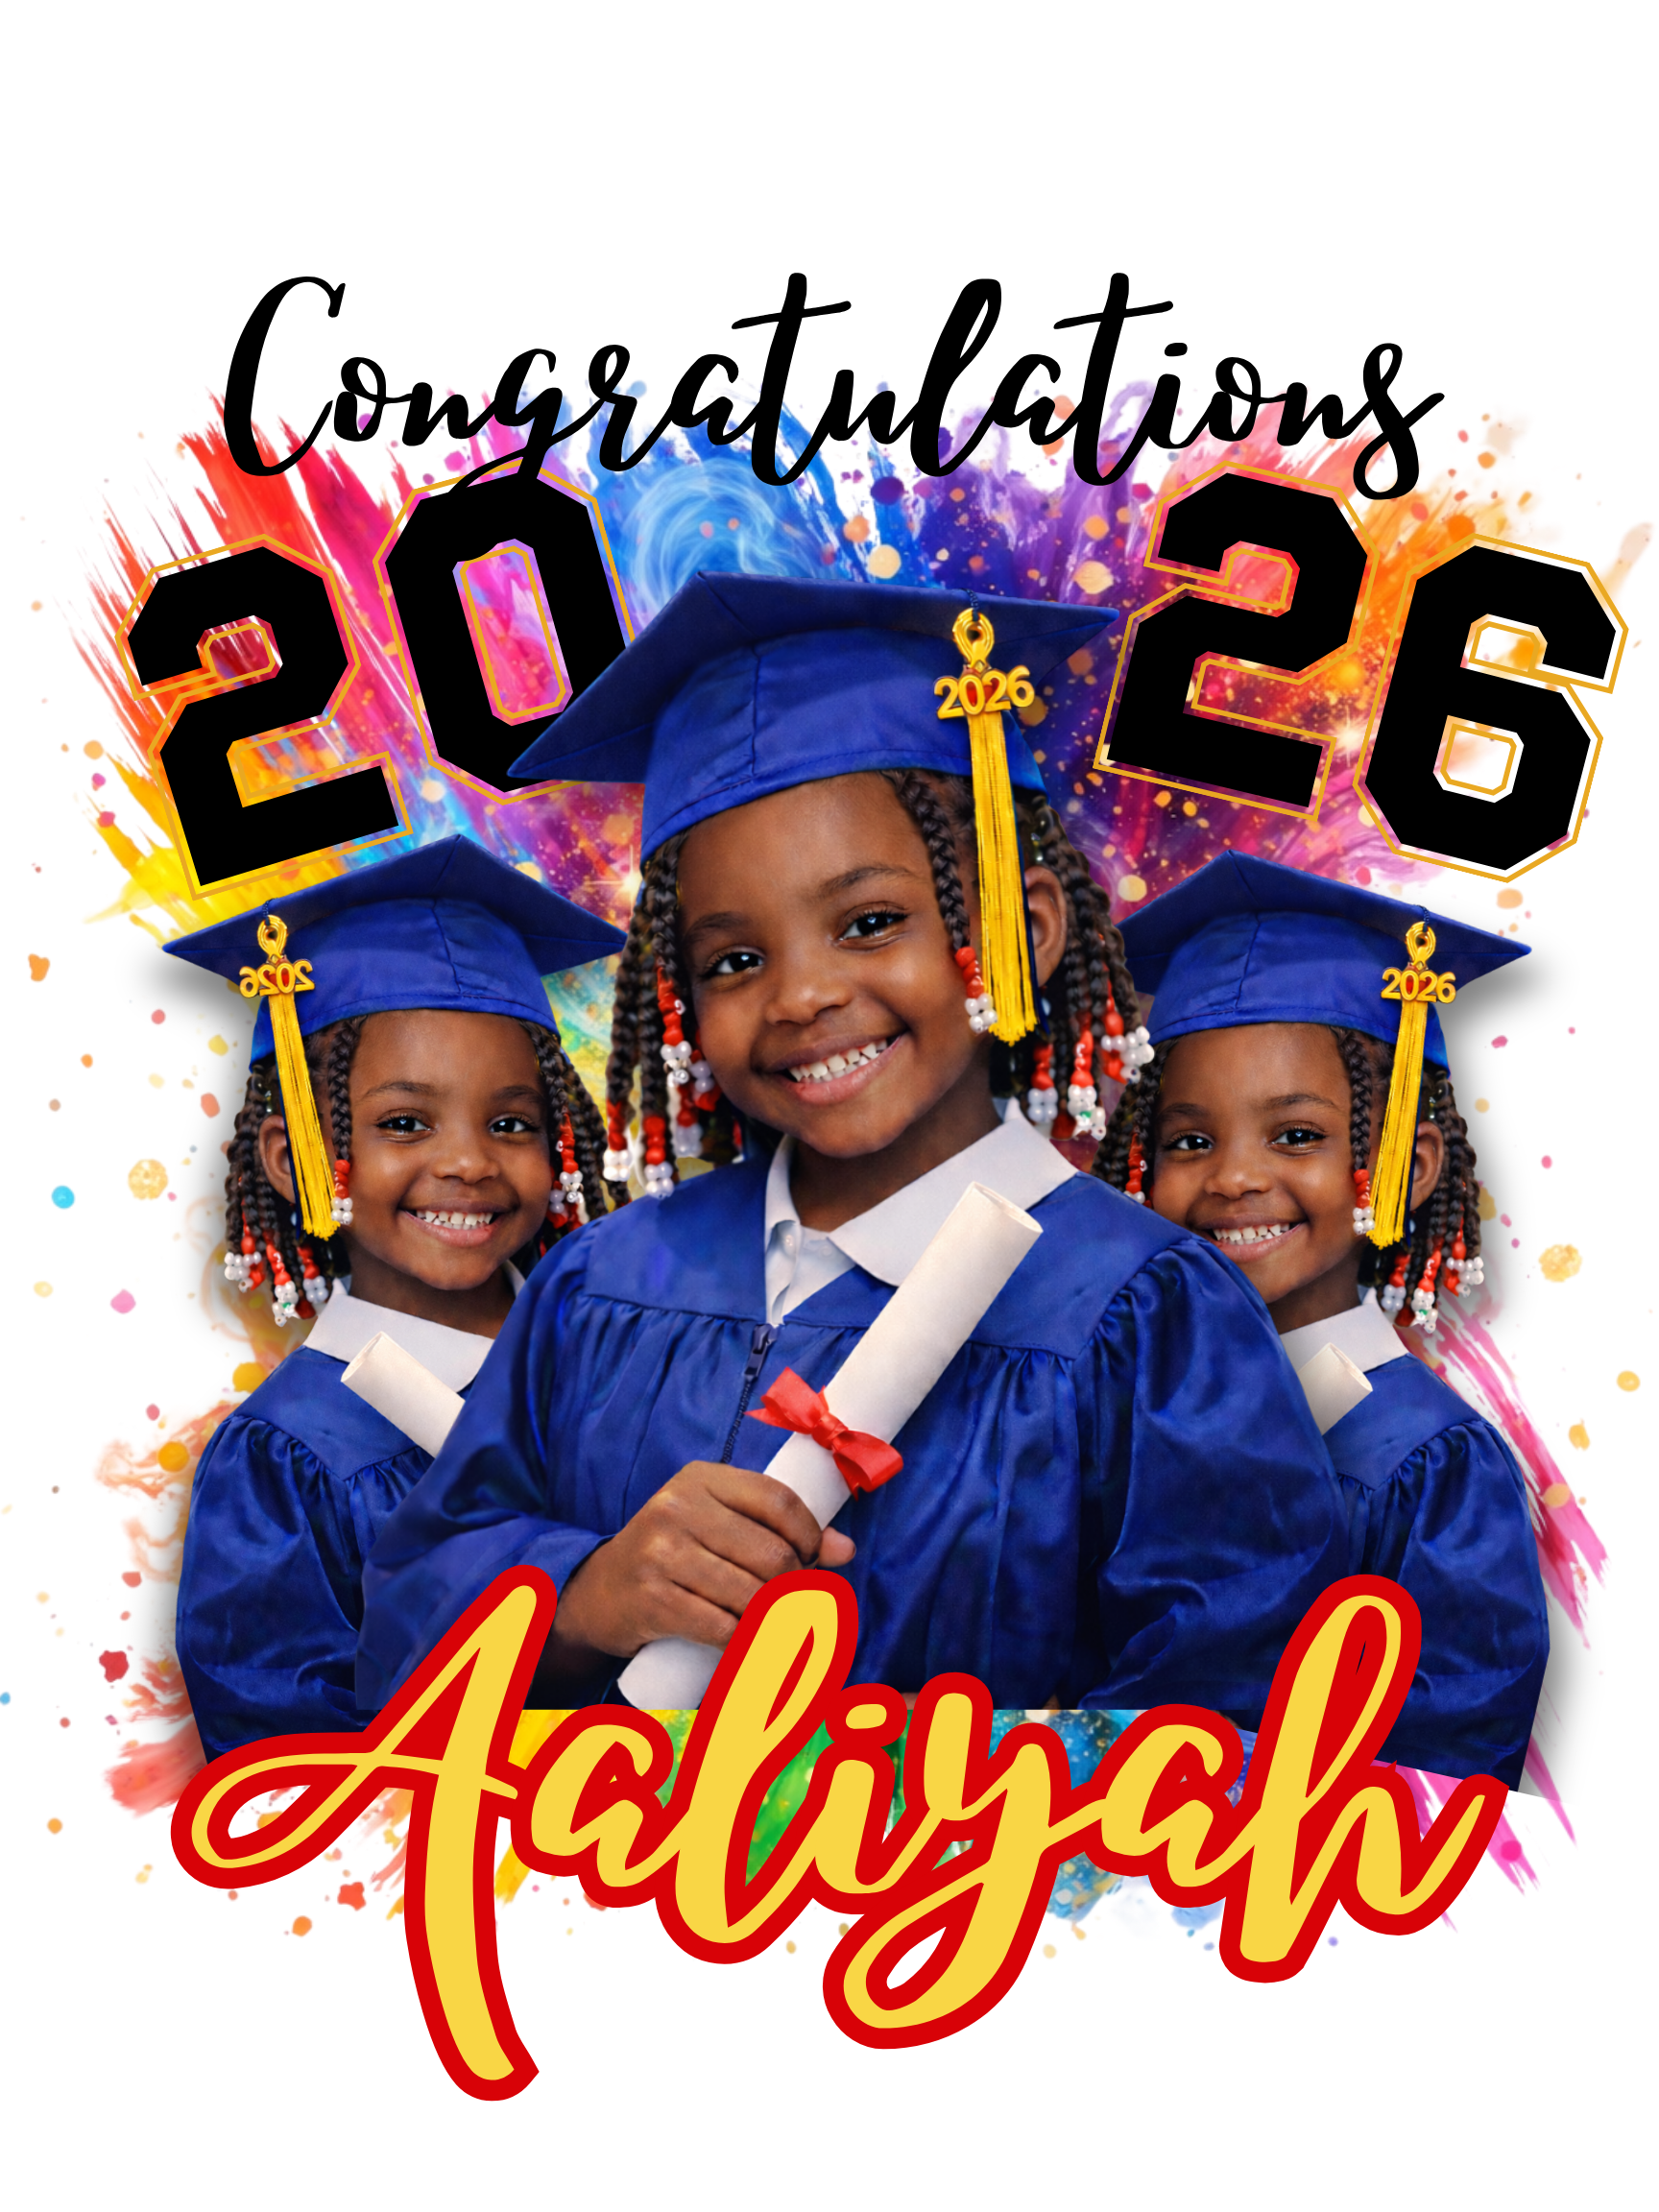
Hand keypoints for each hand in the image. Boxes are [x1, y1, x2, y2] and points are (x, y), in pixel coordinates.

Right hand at [541, 1461, 856, 1682]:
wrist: (598, 1593)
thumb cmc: (672, 1554)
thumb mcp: (718, 1524)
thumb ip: (777, 1529)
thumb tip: (845, 1549)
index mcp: (701, 1479)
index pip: (778, 1501)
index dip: (810, 1536)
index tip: (813, 1560)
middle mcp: (678, 1508)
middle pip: (773, 1554)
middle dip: (794, 1587)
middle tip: (791, 1602)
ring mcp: (661, 1554)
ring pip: (753, 1595)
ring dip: (775, 1620)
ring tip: (775, 1626)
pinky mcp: (652, 1600)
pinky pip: (723, 1629)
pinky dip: (746, 1643)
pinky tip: (748, 1644)